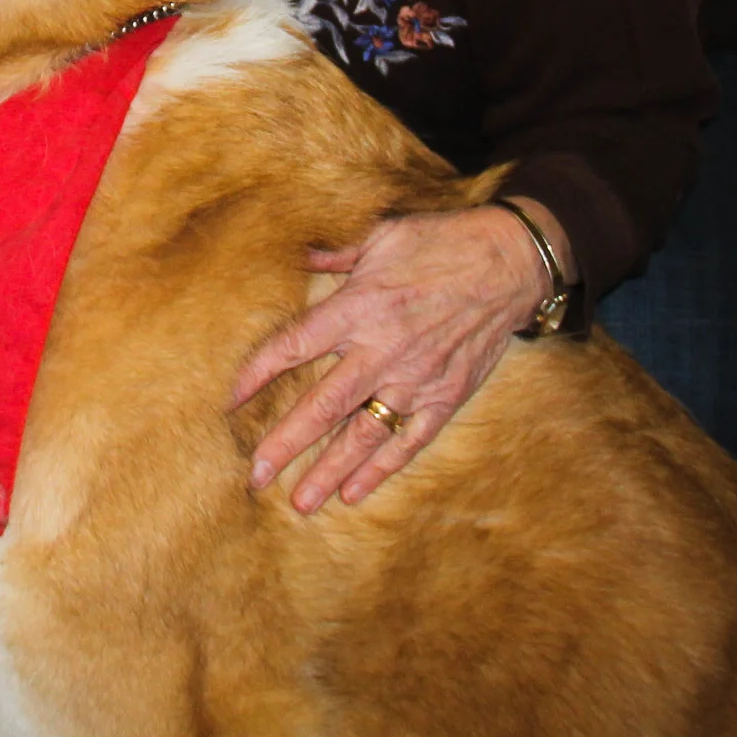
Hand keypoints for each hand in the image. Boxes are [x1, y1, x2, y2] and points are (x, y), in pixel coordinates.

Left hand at [228, 203, 562, 512]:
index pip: (294, 347)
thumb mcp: (380, 234)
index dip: (256, 375)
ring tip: (299, 502)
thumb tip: (290, 254)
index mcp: (359, 307)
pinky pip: (410, 439)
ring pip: (364, 434)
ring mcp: (416, 378)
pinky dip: (382, 468)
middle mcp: (383, 349)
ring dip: (330, 470)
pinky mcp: (446, 395)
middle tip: (256, 475)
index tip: (226, 402)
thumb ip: (331, 252)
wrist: (510, 261)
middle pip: (324, 405)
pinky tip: (354, 493)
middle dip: (287, 442)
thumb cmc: (439, 241)